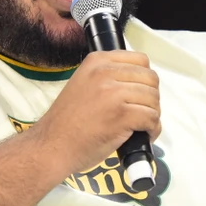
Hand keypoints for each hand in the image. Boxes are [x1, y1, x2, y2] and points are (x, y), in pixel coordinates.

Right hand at [32, 50, 160, 176]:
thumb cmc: (67, 122)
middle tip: (140, 113)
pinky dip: (152, 129)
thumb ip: (107, 77)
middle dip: (151, 98)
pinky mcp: (121, 115)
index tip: (138, 94)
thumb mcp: (83, 84)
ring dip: (152, 115)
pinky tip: (142, 135)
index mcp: (97, 61)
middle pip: (151, 79)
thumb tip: (138, 82)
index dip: (144, 80)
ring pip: (153, 99)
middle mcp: (105, 72)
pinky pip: (152, 118)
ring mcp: (114, 93)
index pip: (140, 60)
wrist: (51, 146)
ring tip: (140, 127)